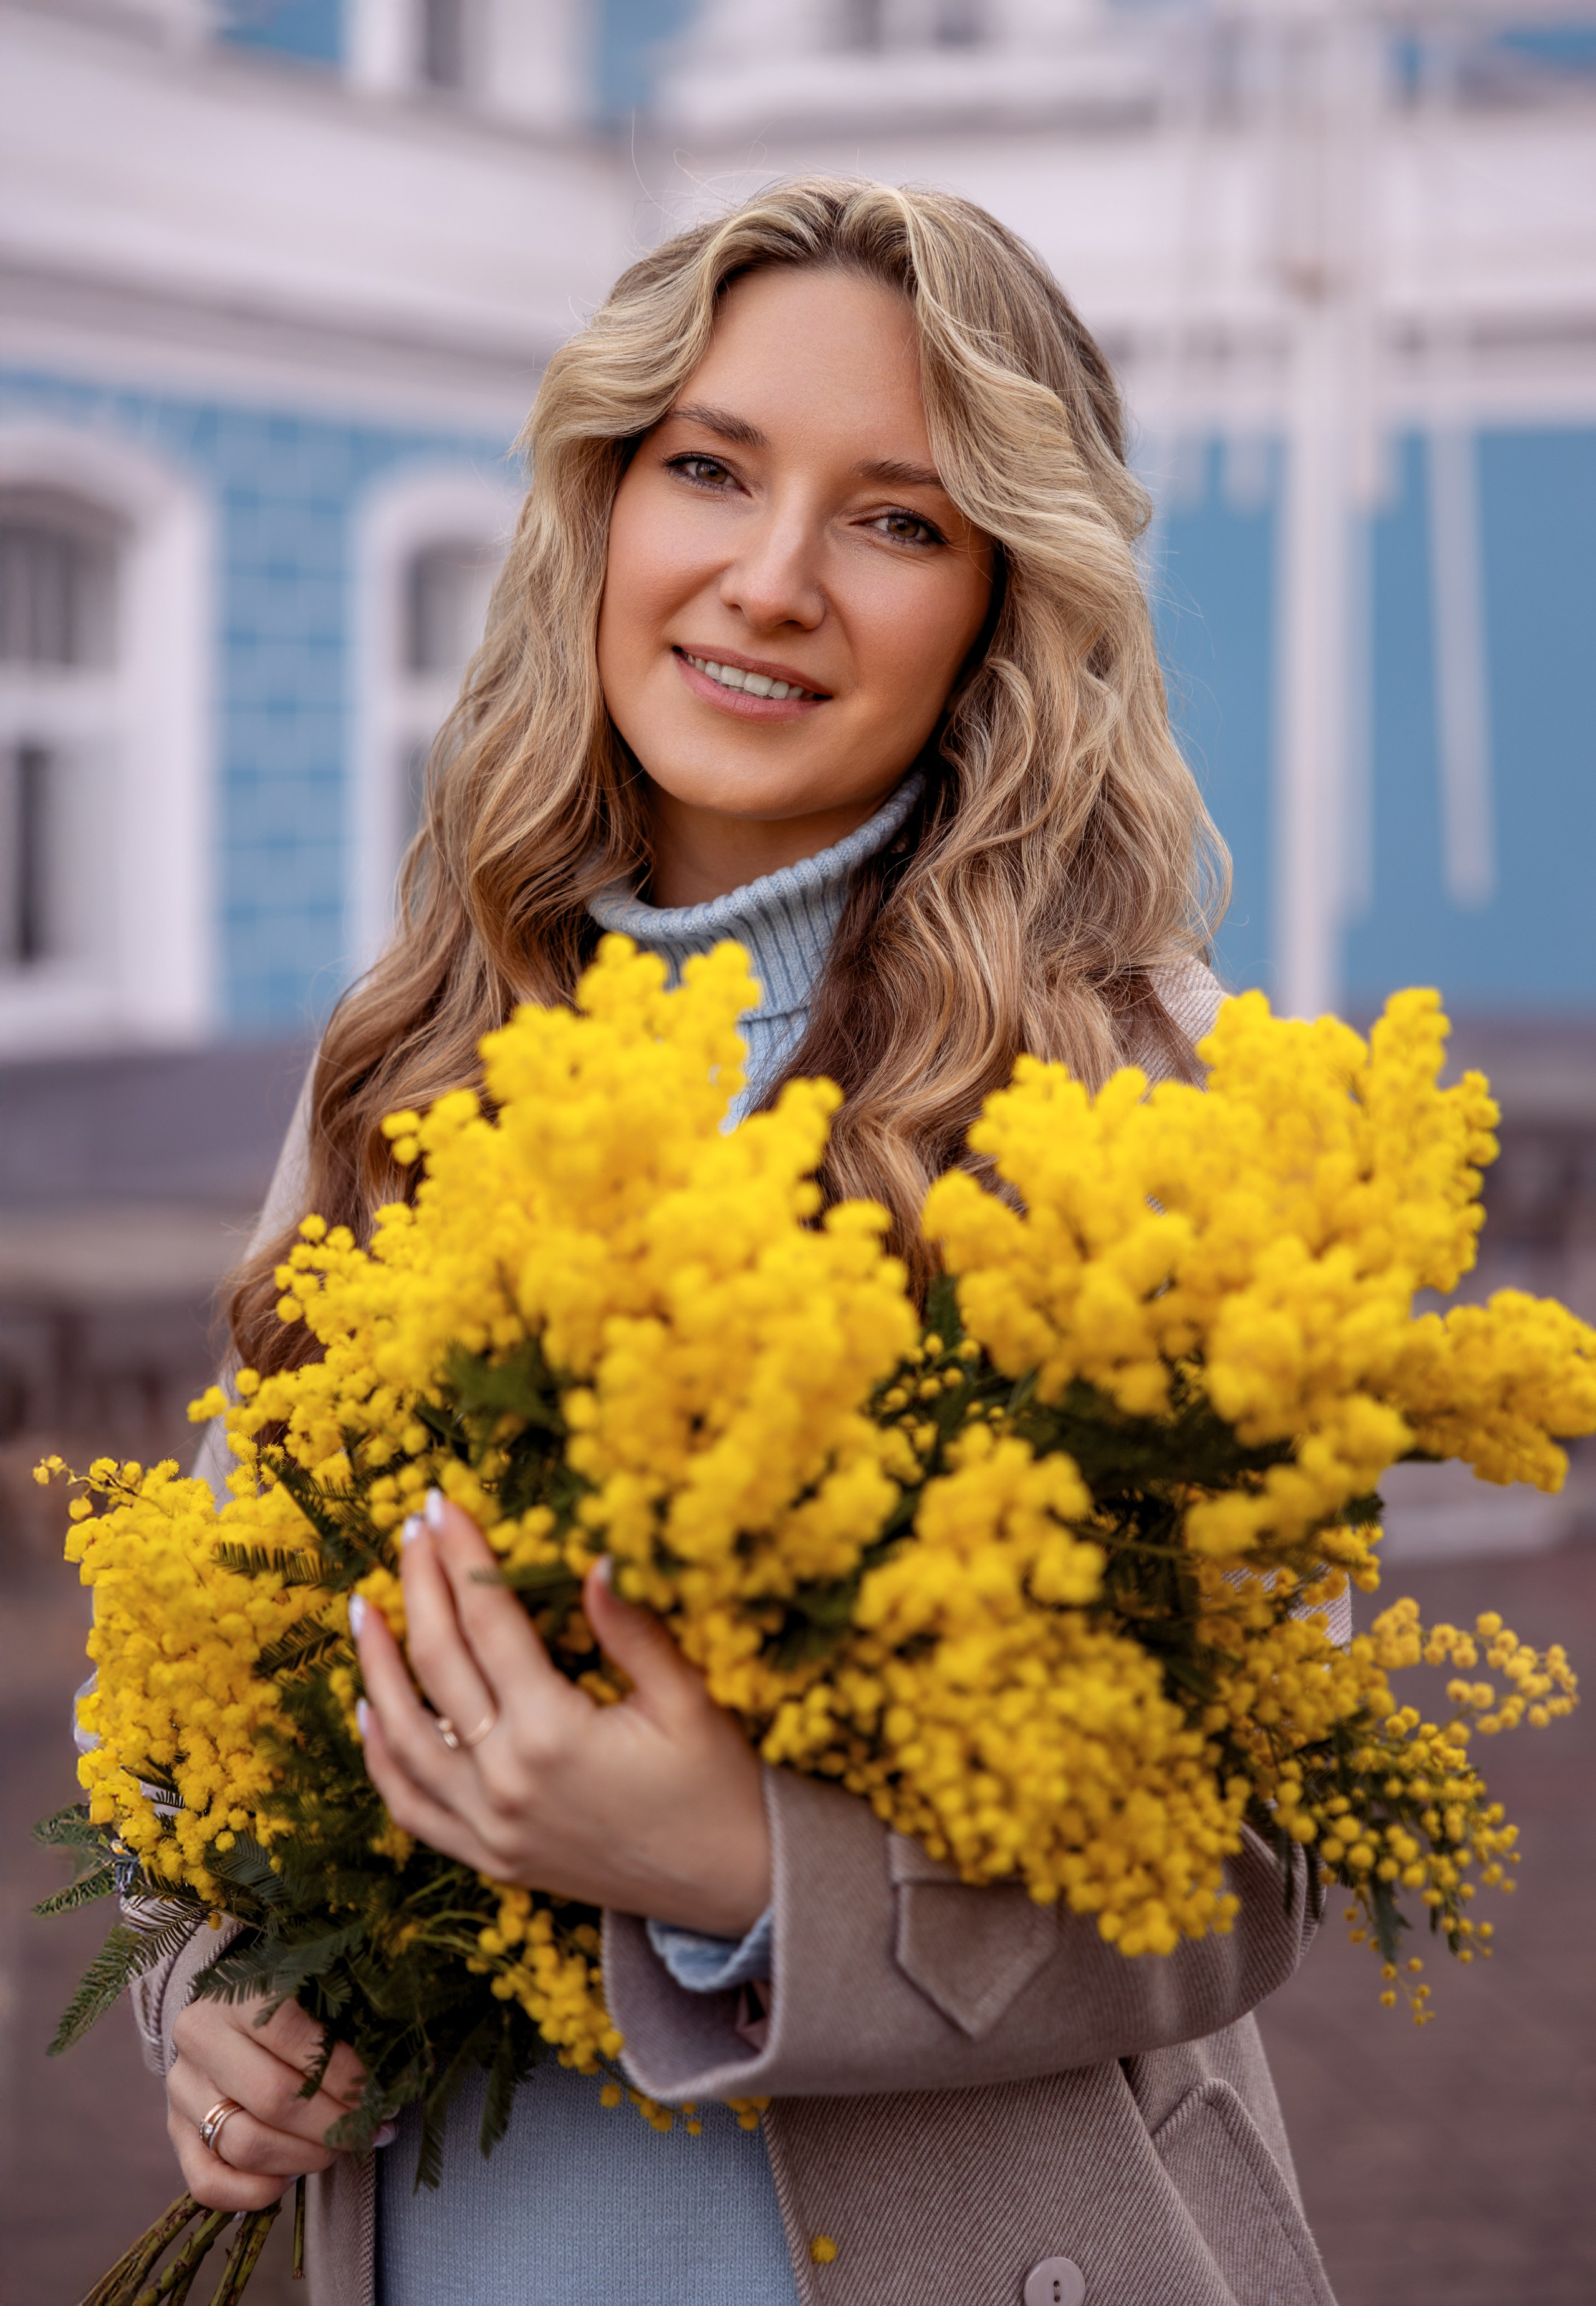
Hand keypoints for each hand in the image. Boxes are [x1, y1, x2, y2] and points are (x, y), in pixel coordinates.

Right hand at [167, 1989, 374, 2211]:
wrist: (228, 2014)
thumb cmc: (292, 2003)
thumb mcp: (317, 1994)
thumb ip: (349, 2027)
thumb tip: (395, 2083)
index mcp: (238, 1993)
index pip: (293, 2037)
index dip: (344, 2074)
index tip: (381, 2095)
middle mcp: (200, 2038)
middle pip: (273, 2099)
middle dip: (333, 2125)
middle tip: (370, 2130)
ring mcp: (181, 2089)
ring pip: (245, 2146)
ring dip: (305, 2160)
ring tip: (340, 2150)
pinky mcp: (174, 2133)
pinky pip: (208, 2184)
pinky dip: (257, 2192)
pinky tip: (292, 2178)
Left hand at [353, 1496, 772, 1938]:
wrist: (731, 1886)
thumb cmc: (716, 1784)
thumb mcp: (686, 1699)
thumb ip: (631, 1631)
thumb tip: (595, 1560)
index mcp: (553, 1733)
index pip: (488, 1620)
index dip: (462, 1556)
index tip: (442, 1504)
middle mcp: (505, 1781)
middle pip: (438, 1665)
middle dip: (419, 1588)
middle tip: (409, 1530)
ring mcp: (488, 1827)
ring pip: (403, 1736)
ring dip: (376, 1668)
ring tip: (363, 1608)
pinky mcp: (489, 1857)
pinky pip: (412, 1806)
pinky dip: (381, 1757)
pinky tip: (368, 1712)